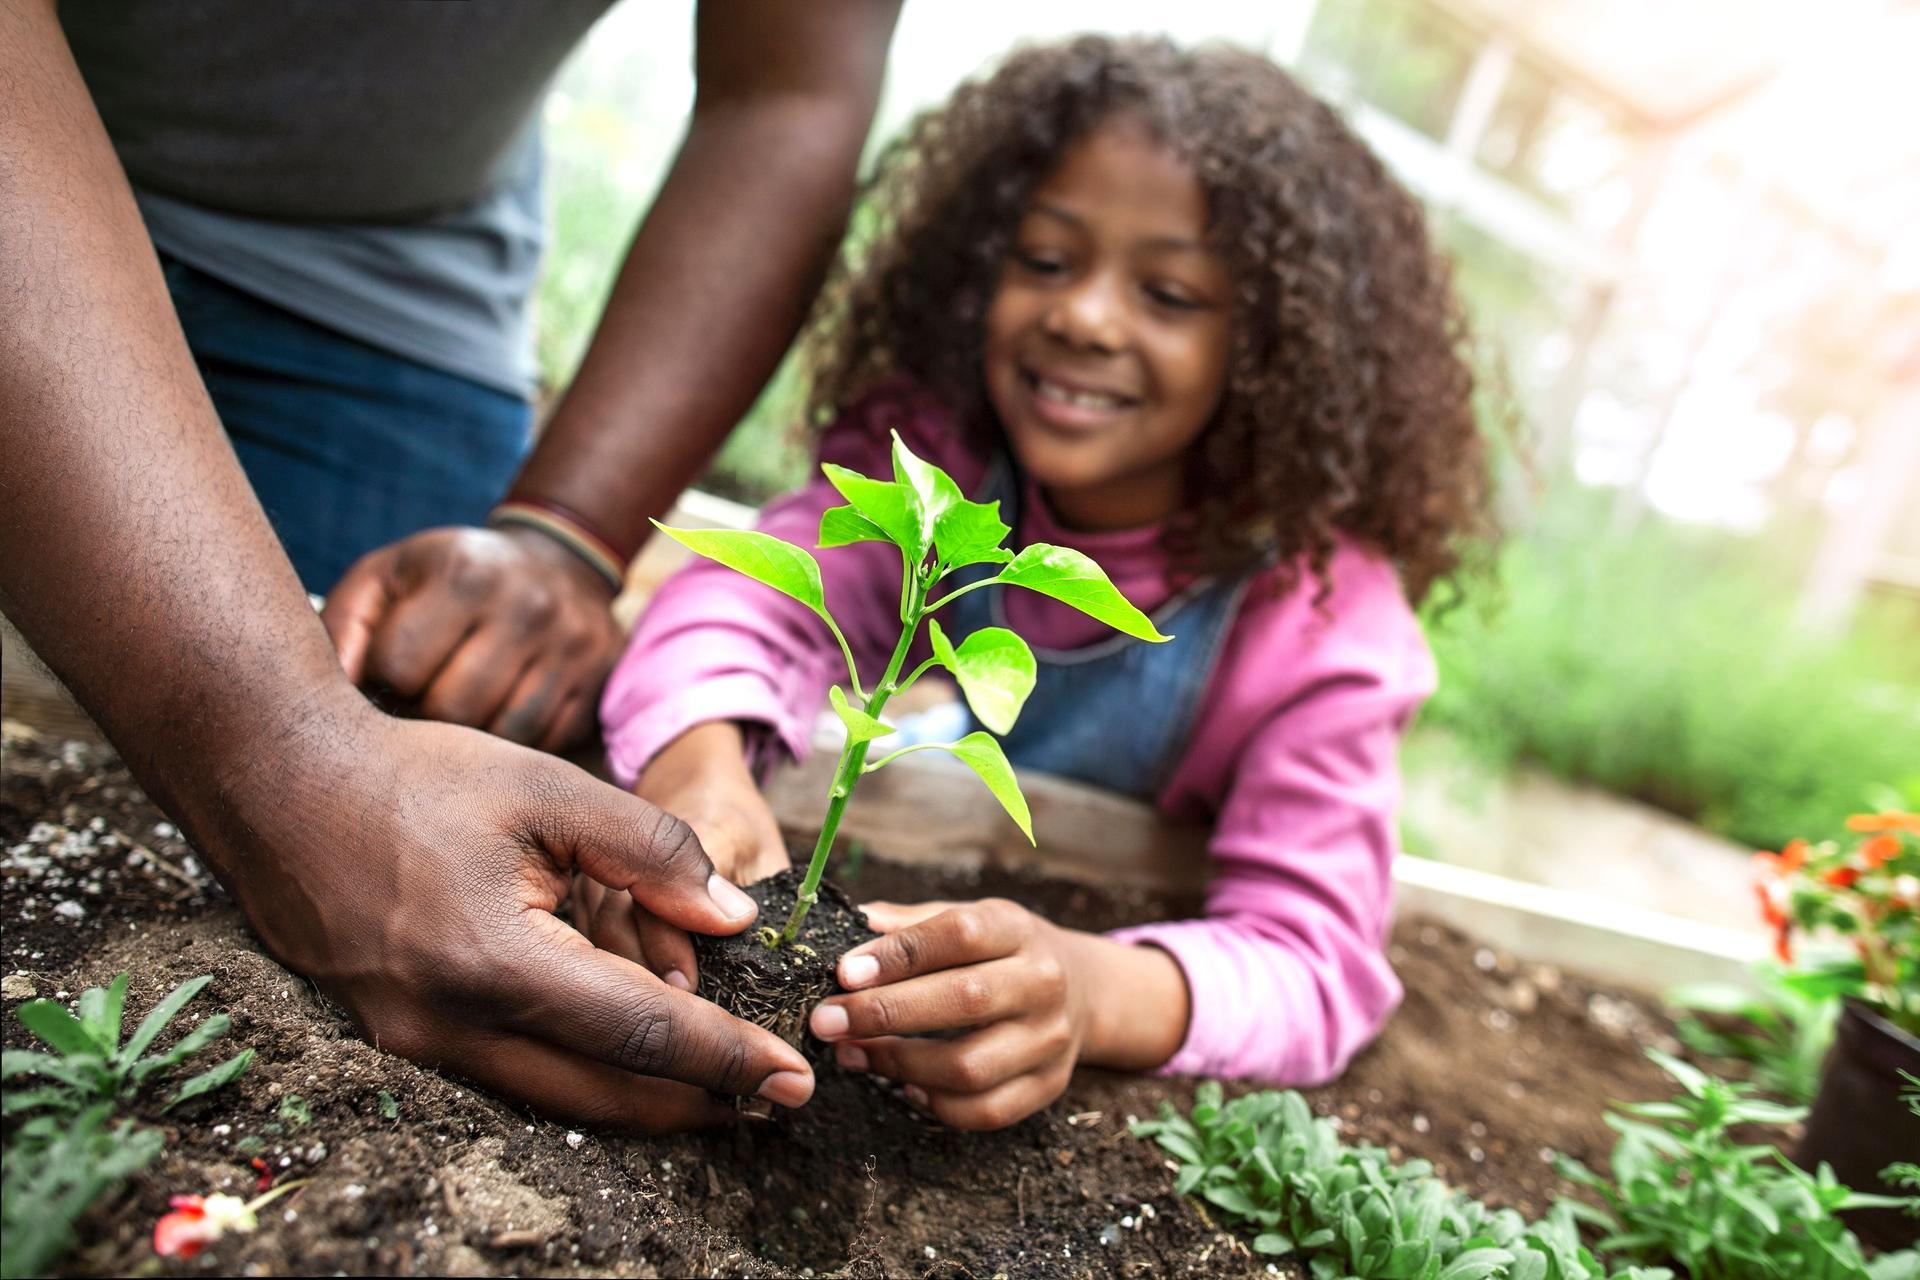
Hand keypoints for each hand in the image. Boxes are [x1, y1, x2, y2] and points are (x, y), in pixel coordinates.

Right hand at [204, 701, 813, 1129]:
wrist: (279, 786)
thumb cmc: (415, 777)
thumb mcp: (547, 789)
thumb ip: (650, 851)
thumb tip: (733, 919)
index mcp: (494, 962)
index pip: (639, 1032)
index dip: (725, 1056)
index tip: (793, 1072)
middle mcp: (452, 1026)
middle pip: (605, 1094)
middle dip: (700, 1102)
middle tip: (776, 1099)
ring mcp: (417, 1045)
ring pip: (558, 1100)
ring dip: (646, 1103)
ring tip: (724, 1091)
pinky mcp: (402, 1041)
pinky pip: (513, 1079)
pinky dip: (585, 1079)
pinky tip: (633, 1063)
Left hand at [322, 525, 623, 750]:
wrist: (558, 563)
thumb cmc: (451, 578)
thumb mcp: (388, 577)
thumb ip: (343, 627)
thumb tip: (328, 697)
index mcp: (464, 573)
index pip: (400, 666)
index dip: (383, 682)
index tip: (387, 678)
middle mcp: (527, 606)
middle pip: (453, 709)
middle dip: (425, 716)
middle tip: (419, 704)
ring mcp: (572, 647)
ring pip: (503, 736)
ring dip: (471, 740)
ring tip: (458, 714)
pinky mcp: (599, 683)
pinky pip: (546, 744)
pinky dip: (516, 742)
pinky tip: (501, 715)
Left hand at [808, 898, 1090, 1129]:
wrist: (1082, 991)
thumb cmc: (1001, 952)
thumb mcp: (969, 918)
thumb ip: (912, 924)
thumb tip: (852, 924)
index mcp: (1017, 930)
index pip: (960, 935)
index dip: (899, 954)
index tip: (844, 972)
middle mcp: (1042, 983)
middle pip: (964, 1000)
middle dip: (885, 1013)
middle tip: (826, 1021)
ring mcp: (1049, 1040)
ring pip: (970, 1066)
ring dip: (899, 1064)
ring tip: (851, 1053)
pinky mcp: (1047, 1086)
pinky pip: (984, 1111)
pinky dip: (934, 1104)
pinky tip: (901, 1084)